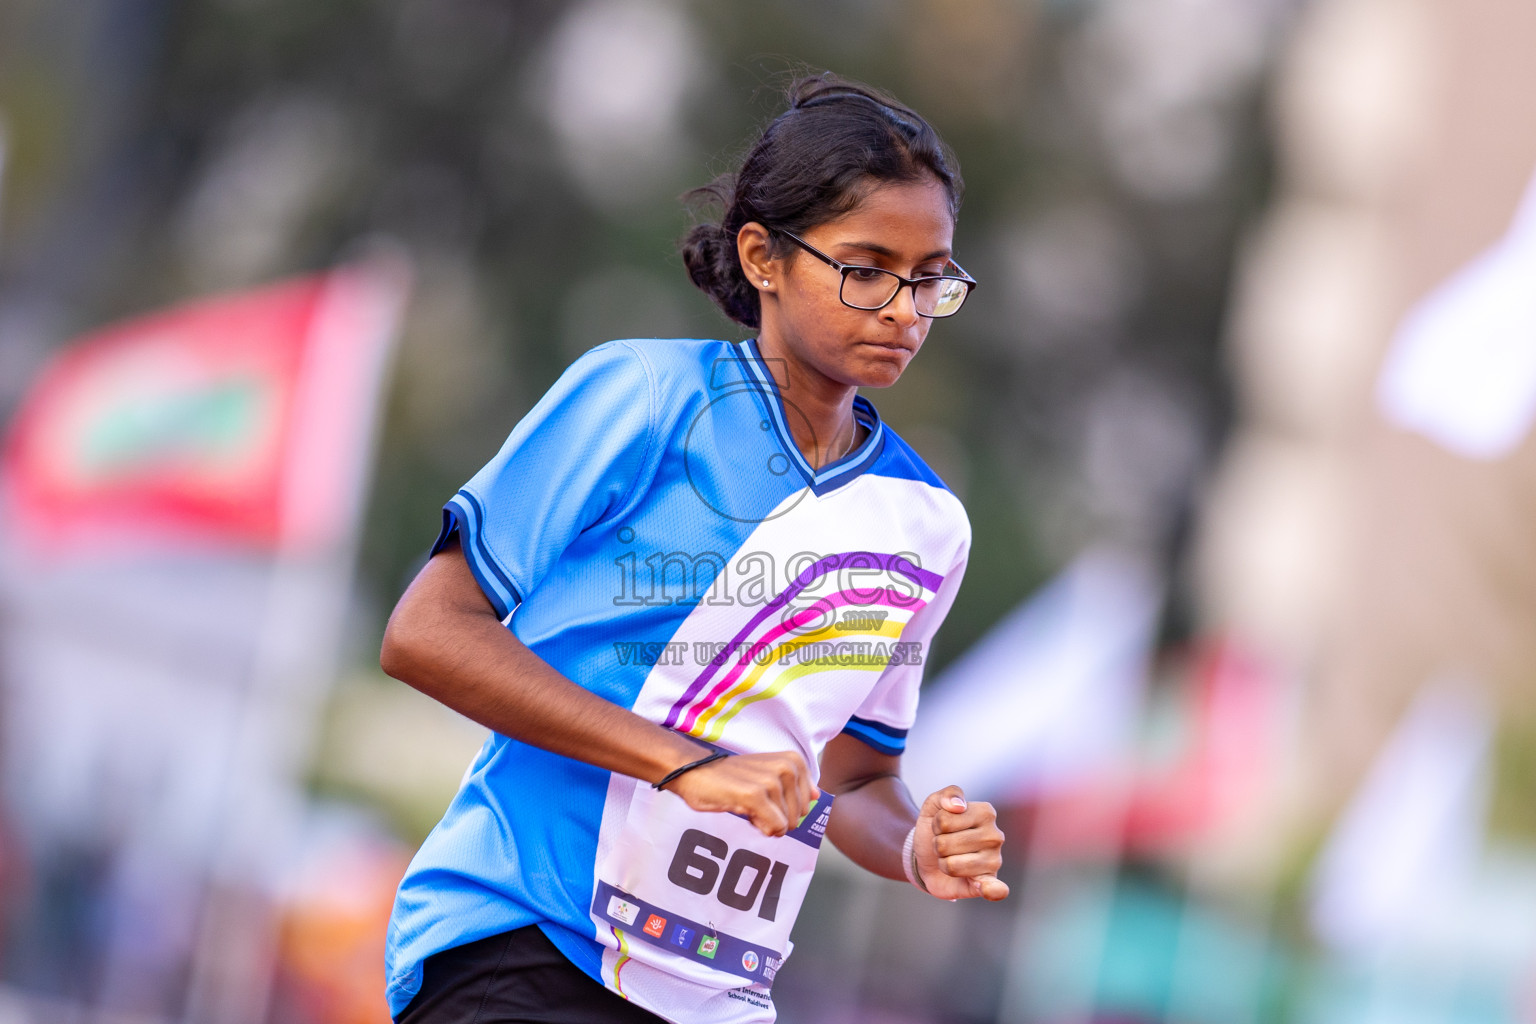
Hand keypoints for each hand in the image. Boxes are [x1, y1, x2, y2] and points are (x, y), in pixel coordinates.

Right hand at [664, 751, 819, 837]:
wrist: (696, 772)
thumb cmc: (731, 777)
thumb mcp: (768, 773)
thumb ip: (794, 784)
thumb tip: (816, 796)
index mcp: (793, 760)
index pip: (807, 805)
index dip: (785, 809)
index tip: (766, 798)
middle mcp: (787, 767)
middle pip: (798, 818)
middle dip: (776, 818)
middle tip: (754, 802)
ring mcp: (772, 781)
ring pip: (786, 824)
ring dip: (764, 821)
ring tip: (746, 803)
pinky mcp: (756, 795)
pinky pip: (775, 828)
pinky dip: (760, 827)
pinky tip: (744, 811)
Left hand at [912, 785, 1007, 900]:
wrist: (929, 858)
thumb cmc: (936, 830)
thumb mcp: (933, 806)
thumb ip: (945, 795)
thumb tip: (958, 806)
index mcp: (986, 812)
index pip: (944, 820)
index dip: (936, 824)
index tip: (943, 826)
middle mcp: (995, 836)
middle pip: (945, 843)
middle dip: (938, 845)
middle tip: (946, 845)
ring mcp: (994, 861)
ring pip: (950, 864)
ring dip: (943, 863)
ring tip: (952, 859)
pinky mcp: (988, 883)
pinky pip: (993, 888)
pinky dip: (990, 889)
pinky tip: (986, 888)